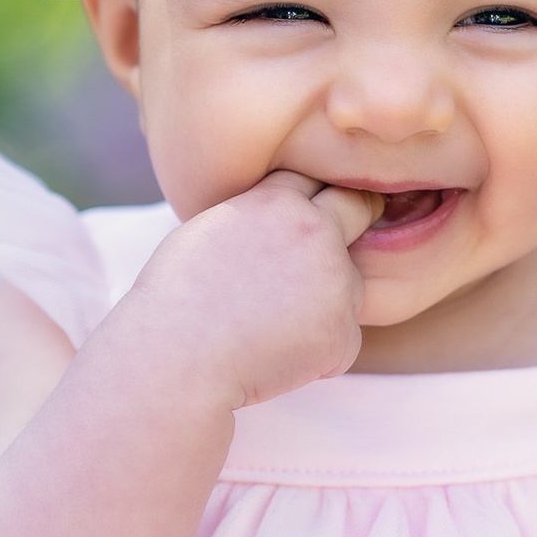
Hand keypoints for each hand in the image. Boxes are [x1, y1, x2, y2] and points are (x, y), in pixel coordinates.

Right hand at [120, 170, 380, 409]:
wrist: (175, 359)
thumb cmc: (176, 298)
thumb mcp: (210, 230)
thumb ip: (258, 215)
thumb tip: (281, 214)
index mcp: (277, 202)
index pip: (317, 177)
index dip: (318, 192)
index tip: (320, 203)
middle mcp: (316, 233)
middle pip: (360, 208)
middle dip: (360, 215)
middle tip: (339, 242)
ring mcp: (337, 282)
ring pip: (351, 285)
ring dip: (327, 304)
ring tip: (268, 327)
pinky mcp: (344, 332)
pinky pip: (343, 340)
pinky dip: (319, 354)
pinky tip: (274, 358)